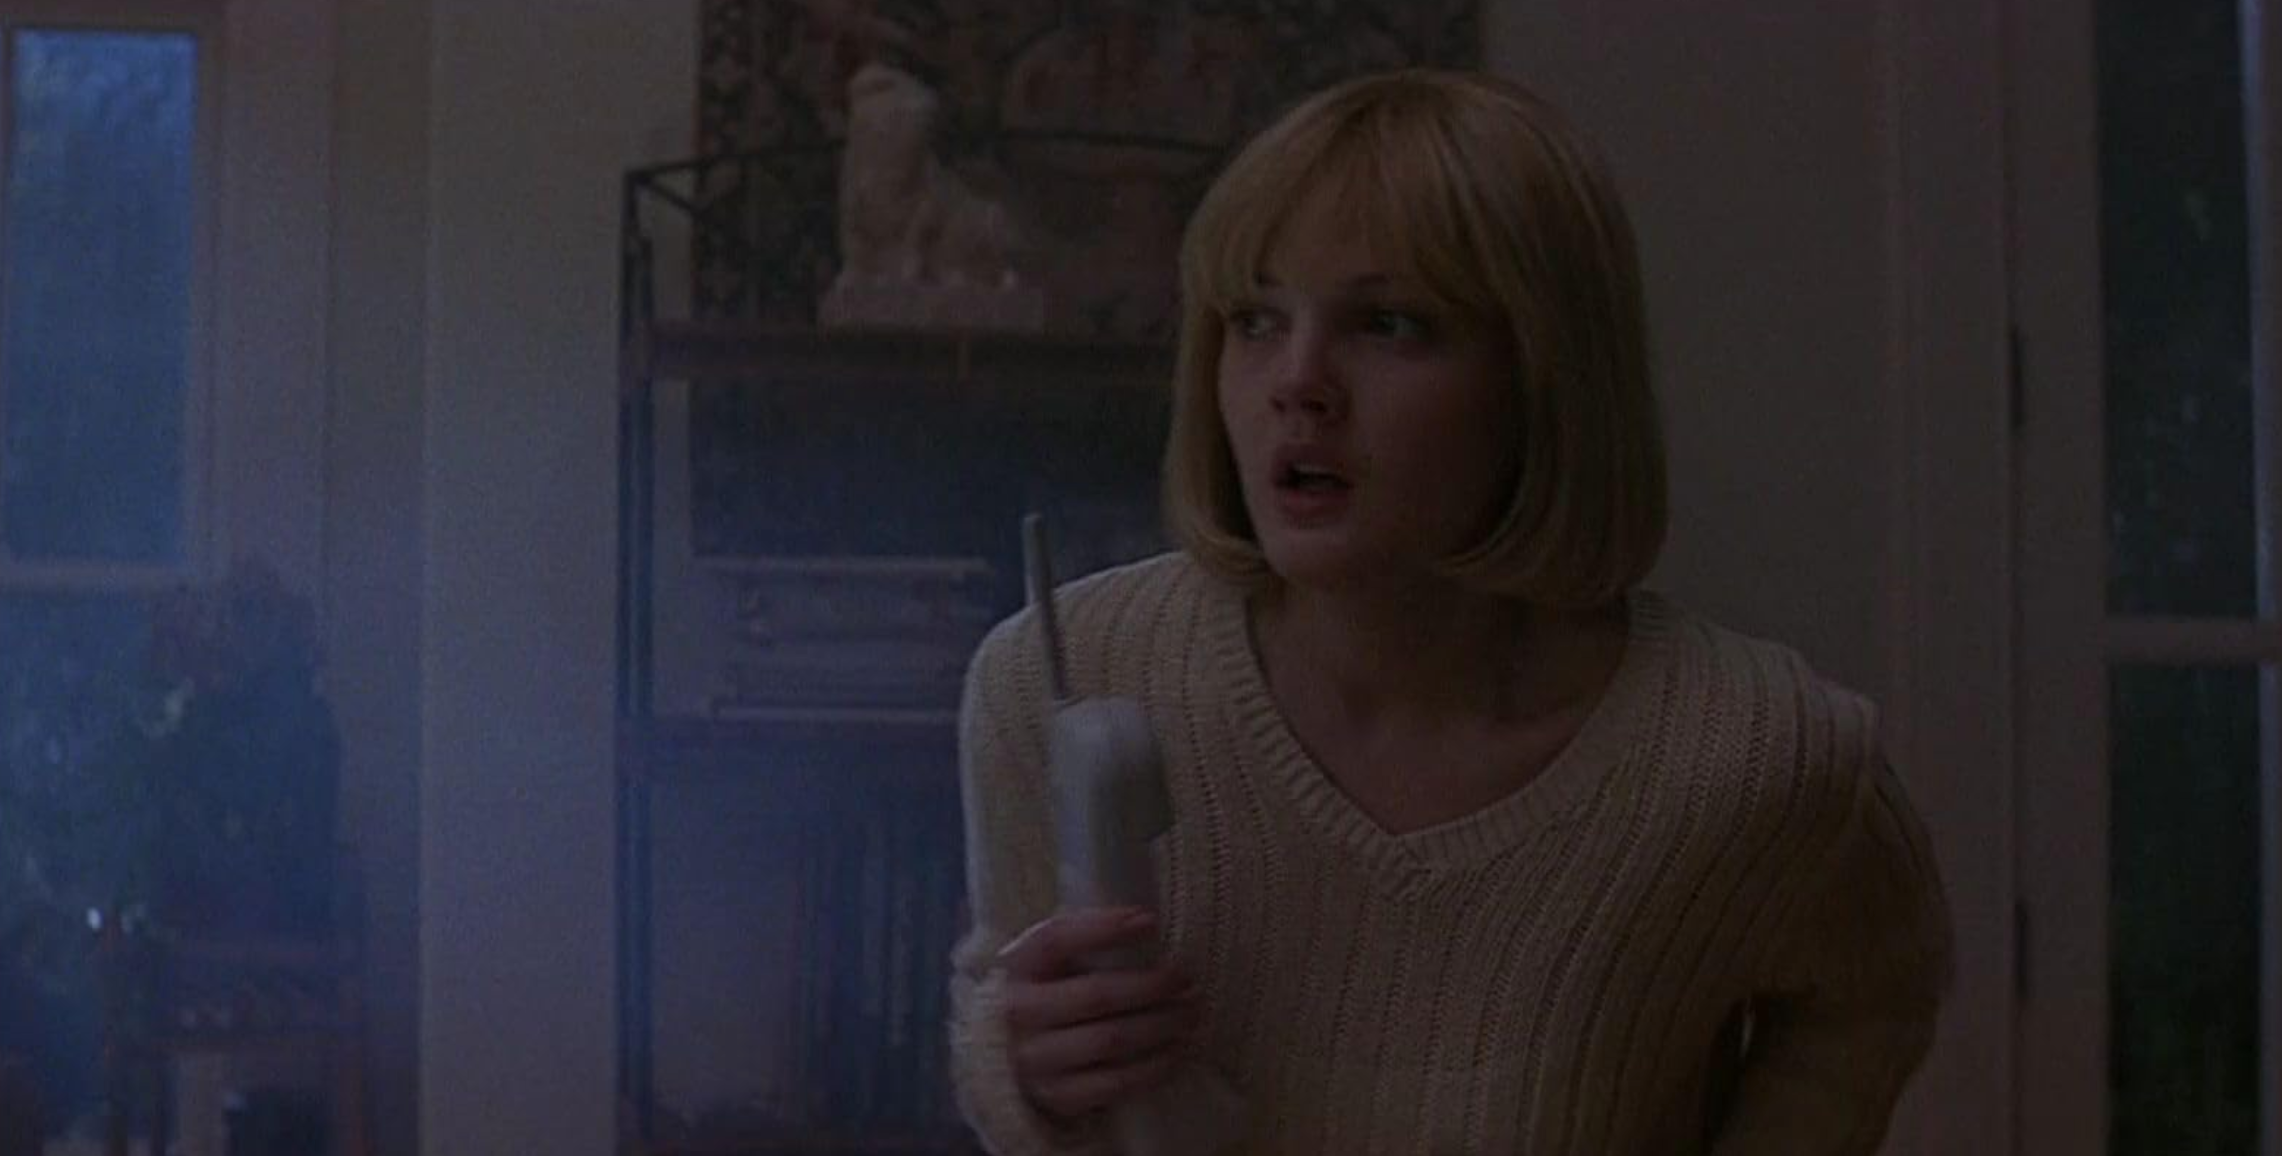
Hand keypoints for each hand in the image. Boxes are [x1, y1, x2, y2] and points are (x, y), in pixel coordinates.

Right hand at [997, 907, 1204, 1125]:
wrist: (1013, 1058)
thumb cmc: (1049, 994)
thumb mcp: (1052, 962)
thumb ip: (1085, 943)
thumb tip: (1149, 924)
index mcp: (1018, 966)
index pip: (1056, 939)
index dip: (1104, 928)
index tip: (1150, 921)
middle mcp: (1019, 1013)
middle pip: (1097, 995)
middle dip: (1152, 986)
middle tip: (1187, 979)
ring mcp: (1035, 1059)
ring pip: (1111, 1040)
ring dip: (1161, 1025)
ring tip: (1191, 1013)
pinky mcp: (1058, 1097)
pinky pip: (1116, 1082)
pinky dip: (1155, 1066)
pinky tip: (1179, 1050)